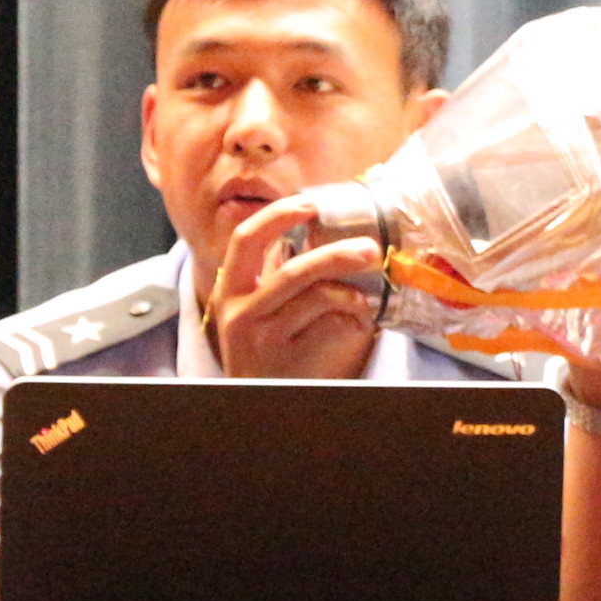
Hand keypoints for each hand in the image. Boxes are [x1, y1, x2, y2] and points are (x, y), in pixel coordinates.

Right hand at [205, 193, 386, 378]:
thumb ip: (274, 276)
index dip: (277, 216)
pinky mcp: (284, 357)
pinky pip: (326, 327)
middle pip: (292, 271)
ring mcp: (261, 336)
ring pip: (314, 298)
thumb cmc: (260, 347)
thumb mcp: (253, 308)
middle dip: (336, 255)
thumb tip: (317, 234)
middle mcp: (239, 310)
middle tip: (369, 249)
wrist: (252, 397)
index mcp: (230, 288)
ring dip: (350, 291)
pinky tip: (360, 320)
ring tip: (369, 293)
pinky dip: (349, 319)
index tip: (310, 203)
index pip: (245, 240)